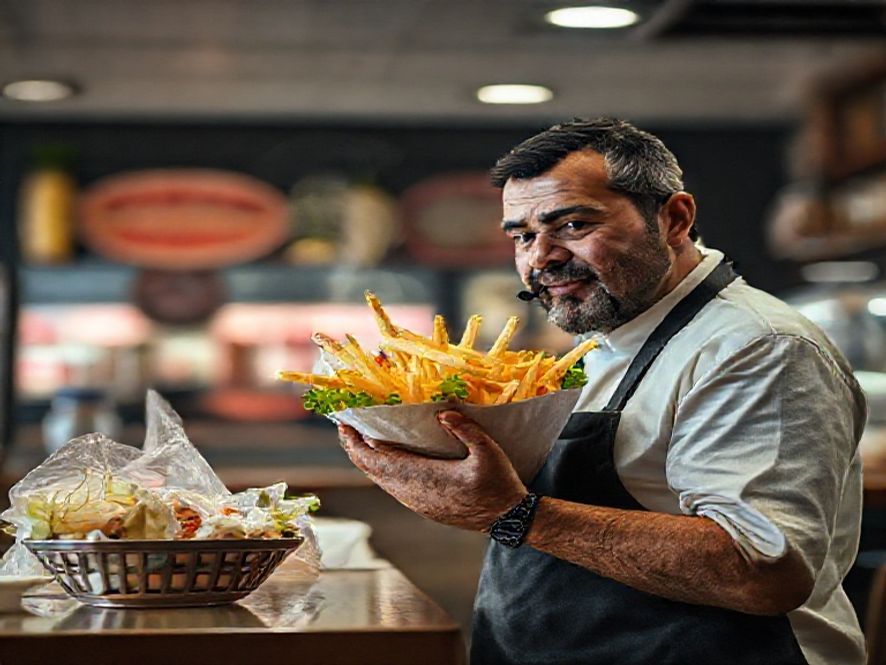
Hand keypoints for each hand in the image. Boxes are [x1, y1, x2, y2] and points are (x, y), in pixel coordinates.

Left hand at [337, 410, 526, 531]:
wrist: (507, 519)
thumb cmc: (499, 484)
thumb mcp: (488, 451)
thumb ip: (466, 430)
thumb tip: (443, 412)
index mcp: (426, 478)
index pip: (381, 461)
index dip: (359, 444)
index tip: (346, 425)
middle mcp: (415, 493)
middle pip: (374, 471)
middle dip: (356, 448)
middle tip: (345, 427)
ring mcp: (418, 503)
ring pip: (381, 481)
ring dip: (368, 461)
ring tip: (359, 440)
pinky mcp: (424, 507)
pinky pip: (393, 488)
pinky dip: (381, 471)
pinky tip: (383, 460)